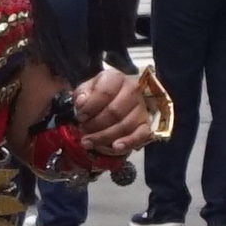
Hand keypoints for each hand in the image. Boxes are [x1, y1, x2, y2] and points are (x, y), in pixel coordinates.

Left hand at [53, 66, 169, 163]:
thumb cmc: (97, 95)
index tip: (80, 117)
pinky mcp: (146, 124)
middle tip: (83, 132)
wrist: (114, 100)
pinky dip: (128, 142)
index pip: (105, 92)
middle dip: (95, 125)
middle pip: (114, 112)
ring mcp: (141, 107)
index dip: (90, 107)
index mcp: (116, 77)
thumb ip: (81, 94)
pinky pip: (140, 135)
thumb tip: (81, 103)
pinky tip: (116, 147)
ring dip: (104, 137)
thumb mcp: (85, 90)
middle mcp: (133, 89)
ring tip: (89, 142)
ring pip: (124, 125)